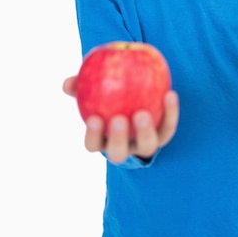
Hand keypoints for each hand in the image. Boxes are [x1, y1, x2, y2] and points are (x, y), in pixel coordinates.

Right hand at [62, 76, 178, 163]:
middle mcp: (124, 147)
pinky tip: (169, 94)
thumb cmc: (107, 93)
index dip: (93, 135)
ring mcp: (144, 144)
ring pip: (147, 146)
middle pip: (119, 153)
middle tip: (119, 119)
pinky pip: (168, 126)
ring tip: (142, 113)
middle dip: (118, 140)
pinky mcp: (164, 135)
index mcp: (103, 140)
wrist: (137, 96)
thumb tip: (67, 83)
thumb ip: (80, 86)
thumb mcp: (92, 89)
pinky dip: (170, 112)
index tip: (94, 118)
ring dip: (145, 131)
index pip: (93, 144)